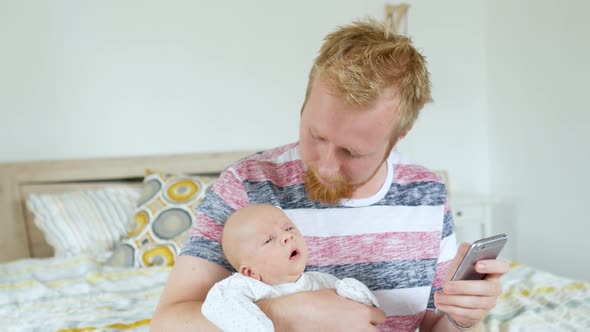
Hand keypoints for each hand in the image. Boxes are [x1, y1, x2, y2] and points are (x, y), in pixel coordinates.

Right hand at [257, 288, 385, 331]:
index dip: (372, 314)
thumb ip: (348, 299)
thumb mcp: (332, 293)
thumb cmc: (309, 303)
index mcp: (361, 313)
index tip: (367, 314)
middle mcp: (360, 329)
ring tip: (345, 328)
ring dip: (358, 331)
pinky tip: (335, 331)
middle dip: (367, 326)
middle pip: (375, 331)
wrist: (290, 316)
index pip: (380, 316)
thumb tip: (352, 302)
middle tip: (355, 323)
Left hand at [434, 243, 509, 327]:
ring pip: (473, 302)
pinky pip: (466, 313)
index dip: (492, 265)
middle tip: (446, 286)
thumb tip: (466, 246)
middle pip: (485, 288)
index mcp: (493, 272)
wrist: (456, 299)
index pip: (502, 267)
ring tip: (438, 296)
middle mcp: (494, 288)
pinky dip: (451, 308)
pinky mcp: (479, 315)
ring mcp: (488, 303)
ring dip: (452, 299)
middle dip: (463, 287)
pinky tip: (440, 304)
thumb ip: (463, 255)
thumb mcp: (458, 265)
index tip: (477, 264)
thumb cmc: (460, 277)